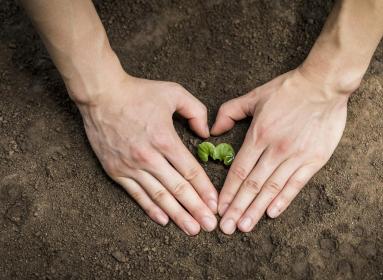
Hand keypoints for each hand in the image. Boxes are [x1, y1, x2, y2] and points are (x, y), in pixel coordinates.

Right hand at [77, 75, 217, 234]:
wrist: (101, 95)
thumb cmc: (139, 93)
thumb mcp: (173, 92)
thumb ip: (196, 111)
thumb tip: (206, 133)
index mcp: (165, 139)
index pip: (190, 171)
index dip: (205, 190)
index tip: (216, 204)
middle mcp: (149, 157)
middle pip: (178, 189)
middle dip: (196, 209)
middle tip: (209, 226)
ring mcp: (131, 166)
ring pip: (159, 196)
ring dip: (177, 215)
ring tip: (191, 229)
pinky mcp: (116, 171)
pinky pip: (136, 194)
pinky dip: (150, 209)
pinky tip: (163, 220)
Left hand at [212, 69, 350, 233]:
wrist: (323, 85)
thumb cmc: (287, 89)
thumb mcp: (254, 95)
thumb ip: (230, 111)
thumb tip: (213, 130)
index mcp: (259, 135)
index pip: (239, 171)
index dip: (228, 192)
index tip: (219, 208)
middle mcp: (275, 149)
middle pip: (252, 185)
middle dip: (237, 208)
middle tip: (227, 228)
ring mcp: (295, 156)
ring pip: (272, 188)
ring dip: (256, 209)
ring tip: (244, 226)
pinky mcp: (314, 159)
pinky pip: (296, 184)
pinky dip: (283, 200)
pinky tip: (272, 213)